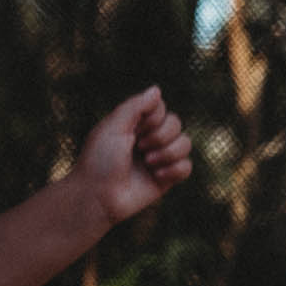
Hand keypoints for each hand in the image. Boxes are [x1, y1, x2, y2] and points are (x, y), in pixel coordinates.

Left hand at [77, 86, 193, 227]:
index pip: (160, 107)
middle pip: (176, 123)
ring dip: (168, 153)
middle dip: (160, 135)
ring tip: (148, 163)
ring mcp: (158, 158)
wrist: (98, 197)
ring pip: (186, 143)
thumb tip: (157, 89)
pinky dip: (174, 170)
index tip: (134, 129)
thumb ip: (135, 106)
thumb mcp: (113, 126)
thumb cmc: (100, 160)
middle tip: (140, 148)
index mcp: (134, 124)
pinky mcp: (166, 178)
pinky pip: (187, 167)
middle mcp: (148, 139)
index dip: (152, 117)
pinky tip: (156, 177)